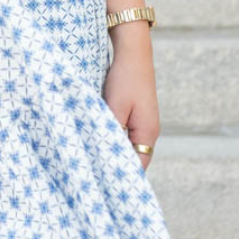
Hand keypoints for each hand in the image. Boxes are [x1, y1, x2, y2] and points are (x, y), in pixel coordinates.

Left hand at [103, 24, 158, 170]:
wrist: (132, 50)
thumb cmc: (124, 78)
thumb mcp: (114, 108)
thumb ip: (110, 134)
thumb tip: (103, 156)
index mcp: (147, 133)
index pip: (137, 167)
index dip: (121, 178)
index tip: (102, 187)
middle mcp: (147, 131)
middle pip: (132, 159)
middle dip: (114, 167)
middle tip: (91, 178)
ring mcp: (142, 123)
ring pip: (126, 146)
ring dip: (111, 152)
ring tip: (90, 162)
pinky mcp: (134, 114)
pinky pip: (123, 134)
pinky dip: (111, 139)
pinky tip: (95, 140)